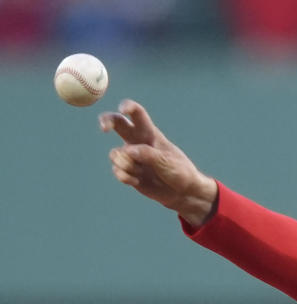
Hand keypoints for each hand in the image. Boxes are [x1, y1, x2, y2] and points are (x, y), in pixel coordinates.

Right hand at [100, 99, 218, 227]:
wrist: (182, 193)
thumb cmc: (179, 172)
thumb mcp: (167, 161)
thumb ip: (148, 154)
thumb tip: (127, 150)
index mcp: (150, 134)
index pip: (138, 114)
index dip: (128, 107)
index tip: (123, 109)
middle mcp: (138, 142)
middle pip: (118, 124)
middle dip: (107, 121)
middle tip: (104, 129)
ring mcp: (131, 156)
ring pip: (115, 154)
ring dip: (126, 164)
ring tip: (142, 172)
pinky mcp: (128, 171)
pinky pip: (117, 170)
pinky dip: (126, 177)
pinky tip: (138, 181)